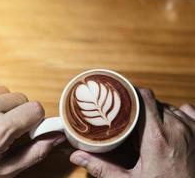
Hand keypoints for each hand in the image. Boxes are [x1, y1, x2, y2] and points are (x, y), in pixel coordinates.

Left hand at [0, 84, 64, 177]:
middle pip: (20, 97)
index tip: (23, 128)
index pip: (36, 108)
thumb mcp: (5, 170)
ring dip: (0, 104)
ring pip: (2, 90)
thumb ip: (36, 151)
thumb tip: (56, 136)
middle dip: (16, 112)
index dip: (33, 120)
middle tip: (2, 127)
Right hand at [70, 88, 194, 177]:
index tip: (121, 98)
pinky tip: (170, 126)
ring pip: (169, 107)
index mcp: (156, 137)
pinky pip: (188, 111)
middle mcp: (176, 127)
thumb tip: (77, 157)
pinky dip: (177, 114)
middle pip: (153, 103)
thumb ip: (102, 167)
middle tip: (130, 121)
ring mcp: (192, 128)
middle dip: (140, 109)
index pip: (143, 97)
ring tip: (148, 128)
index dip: (131, 93)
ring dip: (157, 113)